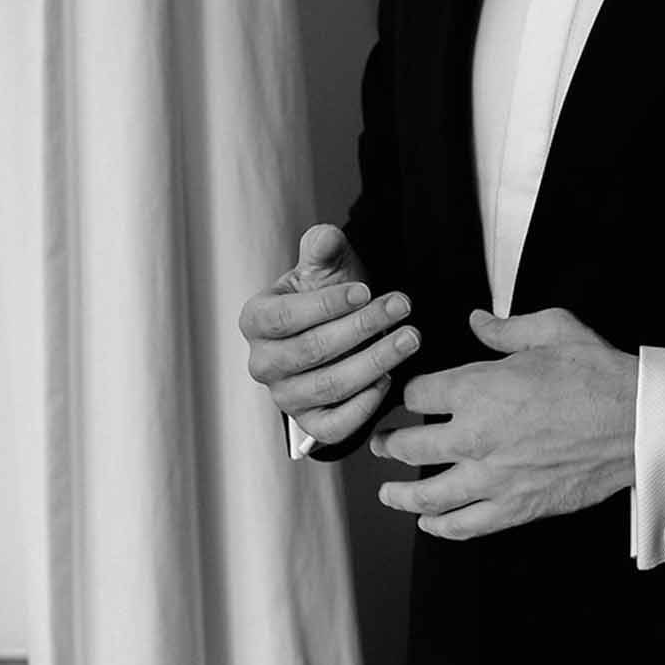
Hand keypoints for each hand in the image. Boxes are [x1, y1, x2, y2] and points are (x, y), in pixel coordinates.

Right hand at [238, 222, 420, 446]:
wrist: (343, 323)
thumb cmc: (328, 292)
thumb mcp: (325, 263)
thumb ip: (322, 247)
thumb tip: (325, 237)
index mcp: (256, 320)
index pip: (284, 316)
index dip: (326, 305)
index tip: (366, 291)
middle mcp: (263, 363)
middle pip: (311, 351)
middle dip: (362, 327)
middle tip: (401, 307)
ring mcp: (284, 396)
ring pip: (328, 387)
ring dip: (374, 362)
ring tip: (409, 338)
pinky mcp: (309, 423)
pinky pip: (334, 427)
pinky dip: (364, 406)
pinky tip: (389, 378)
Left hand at [370, 305, 636, 538]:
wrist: (634, 421)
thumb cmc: (595, 374)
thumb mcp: (550, 328)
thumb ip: (504, 328)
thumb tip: (477, 322)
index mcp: (478, 388)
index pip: (419, 392)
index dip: (409, 390)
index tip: (409, 394)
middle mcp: (475, 436)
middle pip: (410, 445)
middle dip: (389, 442)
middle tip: (381, 442)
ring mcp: (492, 478)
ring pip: (428, 493)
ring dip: (400, 493)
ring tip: (388, 491)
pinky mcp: (515, 508)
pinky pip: (464, 526)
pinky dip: (440, 527)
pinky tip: (429, 522)